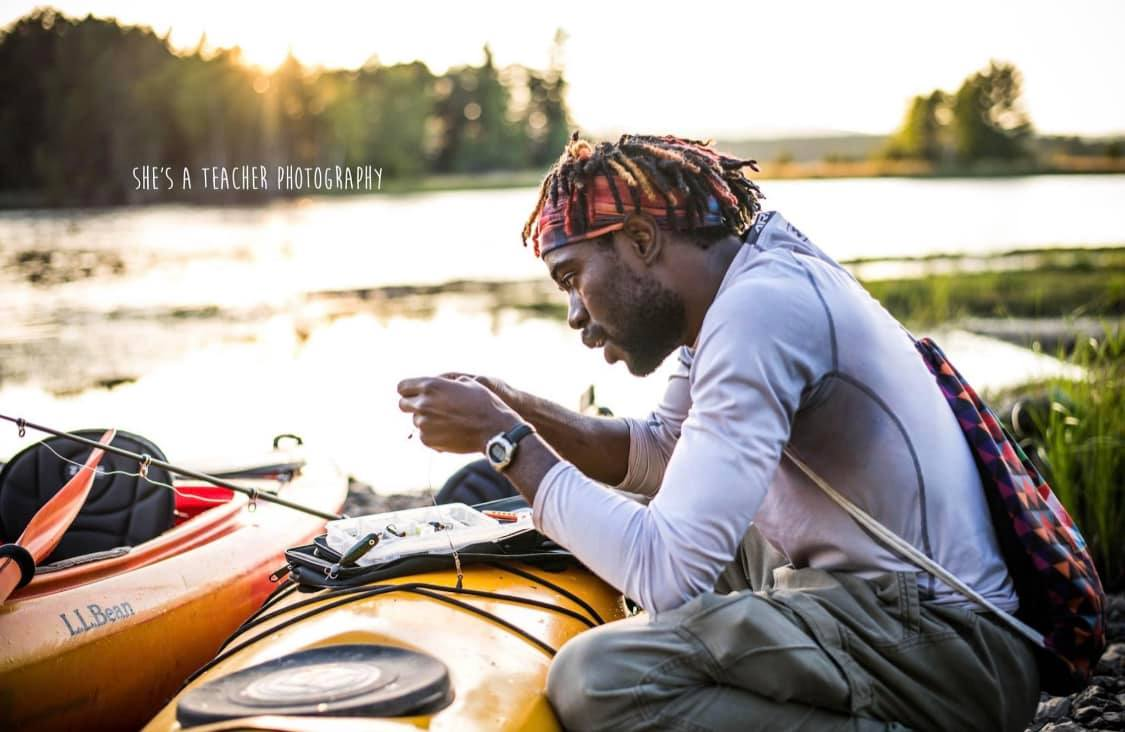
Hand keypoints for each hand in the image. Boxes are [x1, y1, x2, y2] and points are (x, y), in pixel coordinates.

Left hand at [398, 375, 521, 452]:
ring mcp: (424, 423)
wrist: (494, 429)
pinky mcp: (427, 440)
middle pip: (402, 404)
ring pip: (415, 421)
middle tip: (429, 408)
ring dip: (426, 420)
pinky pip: (423, 435)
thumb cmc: (483, 403)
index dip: (409, 390)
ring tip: (447, 421)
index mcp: (431, 385)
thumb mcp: (465, 383)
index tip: (415, 394)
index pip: (402, 386)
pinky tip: (450, 432)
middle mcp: (423, 404)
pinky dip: (432, 434)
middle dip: (413, 405)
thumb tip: (434, 384)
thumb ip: (443, 383)